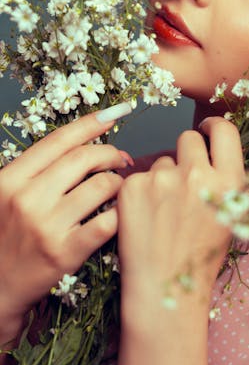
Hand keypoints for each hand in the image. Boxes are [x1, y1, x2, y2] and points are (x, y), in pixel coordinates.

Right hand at [0, 111, 127, 328]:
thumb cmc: (6, 237)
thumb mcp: (7, 195)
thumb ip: (37, 171)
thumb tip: (84, 145)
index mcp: (11, 179)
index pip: (59, 140)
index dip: (91, 122)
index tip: (116, 112)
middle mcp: (27, 198)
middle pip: (85, 158)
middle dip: (111, 153)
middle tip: (122, 160)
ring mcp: (47, 225)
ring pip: (103, 186)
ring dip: (120, 183)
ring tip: (119, 189)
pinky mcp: (66, 252)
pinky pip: (109, 221)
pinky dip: (122, 213)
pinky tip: (121, 214)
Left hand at [116, 117, 245, 319]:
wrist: (165, 290)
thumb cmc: (201, 258)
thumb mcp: (232, 218)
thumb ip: (228, 181)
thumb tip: (218, 151)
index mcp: (229, 182)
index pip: (224, 129)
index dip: (213, 126)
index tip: (206, 130)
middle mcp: (198, 174)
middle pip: (189, 138)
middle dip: (186, 153)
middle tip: (182, 179)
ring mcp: (163, 179)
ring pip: (161, 160)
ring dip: (162, 178)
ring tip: (163, 214)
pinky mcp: (133, 187)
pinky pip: (138, 176)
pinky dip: (140, 193)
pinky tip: (145, 219)